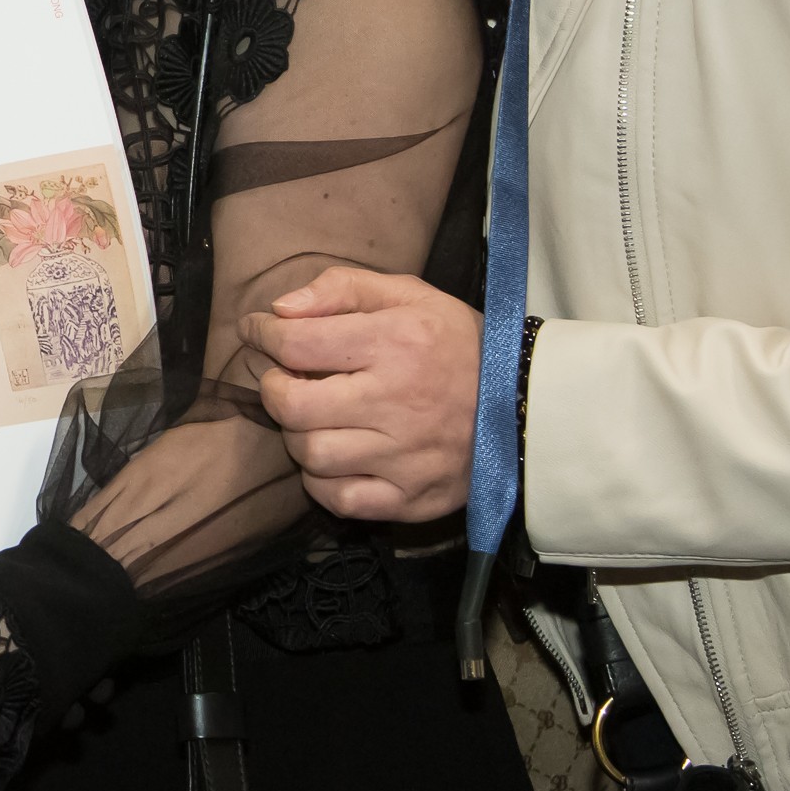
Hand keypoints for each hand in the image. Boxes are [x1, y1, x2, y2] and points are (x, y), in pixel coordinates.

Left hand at [239, 266, 480, 520]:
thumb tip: (281, 309)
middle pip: (293, 406)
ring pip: (312, 456)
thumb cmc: (460, 344)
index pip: (297, 344)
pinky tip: (332, 459)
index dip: (263, 335)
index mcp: (395, 343)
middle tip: (284, 379)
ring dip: (298, 435)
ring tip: (313, 418)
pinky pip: (340, 501)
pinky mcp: (413, 497)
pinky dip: (321, 483)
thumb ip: (343, 289)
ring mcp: (405, 457)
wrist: (530, 406)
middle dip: (273, 389)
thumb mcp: (411, 295)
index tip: (259, 331)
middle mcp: (397, 402)